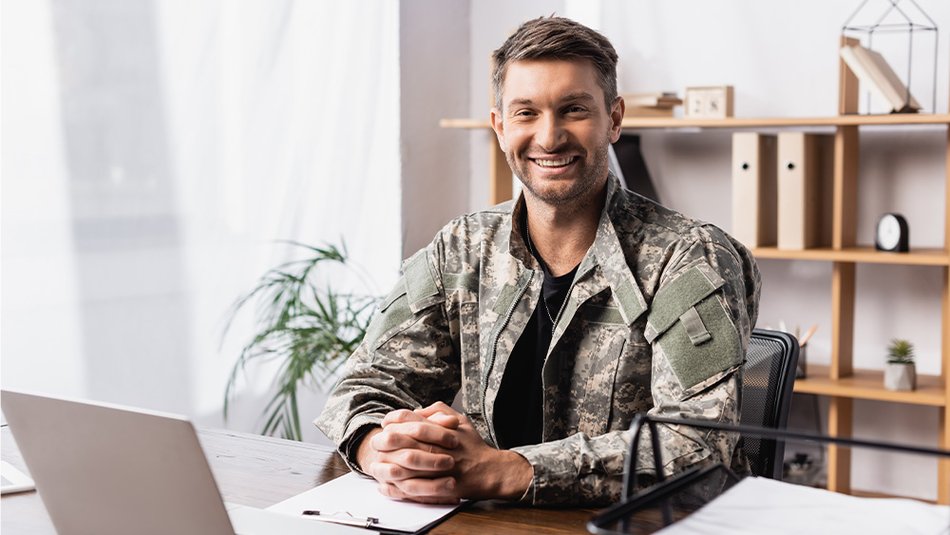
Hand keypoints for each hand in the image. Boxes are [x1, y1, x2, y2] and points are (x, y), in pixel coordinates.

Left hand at [375, 402, 532, 503]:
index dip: (393, 420)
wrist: (490, 471)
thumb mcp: (460, 419)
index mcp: (441, 429)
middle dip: (385, 440)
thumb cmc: (473, 446)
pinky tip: (389, 483)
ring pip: (405, 464)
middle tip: (377, 441)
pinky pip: (412, 486)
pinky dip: (398, 485)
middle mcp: (438, 446)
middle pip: (403, 440)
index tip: (385, 423)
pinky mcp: (438, 485)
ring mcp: (437, 467)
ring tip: (379, 462)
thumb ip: (439, 410)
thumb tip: (416, 410)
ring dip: (388, 462)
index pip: (409, 419)